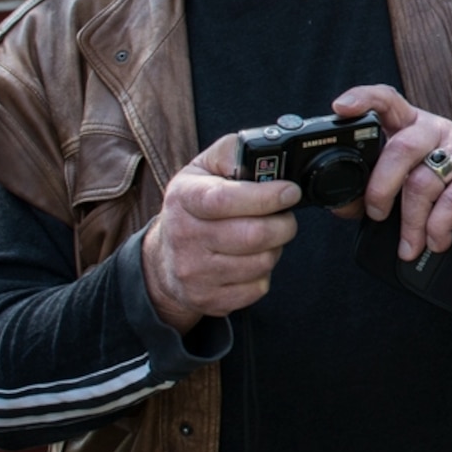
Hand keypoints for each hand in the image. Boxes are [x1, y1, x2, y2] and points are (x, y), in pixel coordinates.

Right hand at [142, 135, 301, 330]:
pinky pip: (257, 288)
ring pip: (261, 262)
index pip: (225, 199)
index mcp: (184, 198)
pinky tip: (251, 260)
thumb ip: (231, 154)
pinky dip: (263, 273)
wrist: (162, 261)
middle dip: (283, 224)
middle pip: (252, 236)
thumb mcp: (202, 169)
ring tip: (264, 237)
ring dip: (274, 248)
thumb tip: (262, 152)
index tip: (290, 192)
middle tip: (285, 216)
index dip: (265, 197)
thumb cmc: (192, 208)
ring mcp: (195, 272)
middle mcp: (185, 237)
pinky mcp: (209, 299)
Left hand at [332, 84, 451, 261]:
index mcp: (410, 126)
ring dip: (410, 223)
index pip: (387, 100)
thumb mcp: (399, 189)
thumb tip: (340, 204)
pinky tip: (436, 241)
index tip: (341, 108)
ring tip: (409, 246)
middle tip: (375, 215)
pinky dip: (437, 228)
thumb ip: (367, 192)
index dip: (363, 100)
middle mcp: (437, 129)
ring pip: (424, 182)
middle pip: (401, 148)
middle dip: (381, 188)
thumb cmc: (436, 195)